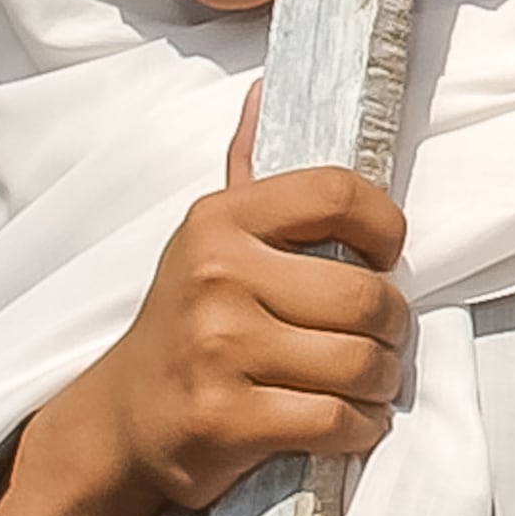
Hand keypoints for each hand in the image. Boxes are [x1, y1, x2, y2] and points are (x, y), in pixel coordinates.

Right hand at [0, 95, 409, 515]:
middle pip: (365, 295)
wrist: (121, 421)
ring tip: (369, 381)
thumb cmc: (187, 322)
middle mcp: (217, 278)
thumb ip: (247, 171)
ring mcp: (220, 351)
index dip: (385, 225)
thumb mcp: (209, 241)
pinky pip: (336, 420)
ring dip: (382, 380)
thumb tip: (264, 88)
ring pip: (360, 362)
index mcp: (220, 221)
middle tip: (384, 339)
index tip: (387, 254)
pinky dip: (361, 427)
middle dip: (393, 327)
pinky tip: (351, 422)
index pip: (337, 194)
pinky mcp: (227, 419)